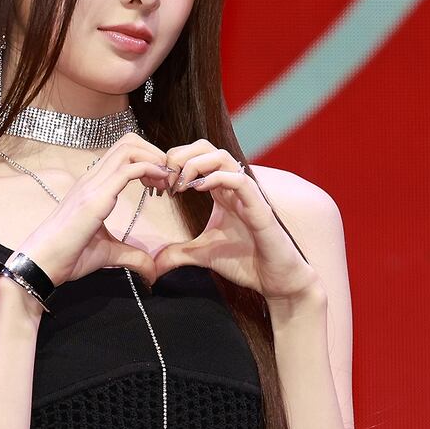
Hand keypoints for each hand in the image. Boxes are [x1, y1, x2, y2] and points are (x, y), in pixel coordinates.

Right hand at [19, 133, 169, 285]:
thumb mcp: (109, 253)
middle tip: (168, 178)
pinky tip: (159, 187)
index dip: (148, 160)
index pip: (123, 153)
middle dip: (155, 153)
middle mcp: (92, 178)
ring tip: (165, 182)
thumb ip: (131, 255)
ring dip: (154, 159)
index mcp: (93, 185)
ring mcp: (93, 185)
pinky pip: (128, 170)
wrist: (43, 263)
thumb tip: (152, 270)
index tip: (161, 183)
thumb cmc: (68, 256)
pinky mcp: (96, 197)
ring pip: (129, 149)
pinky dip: (150, 171)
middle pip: (129, 142)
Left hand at [152, 140, 320, 301]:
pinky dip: (217, 179)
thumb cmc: (245, 262)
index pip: (196, 156)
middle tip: (166, 180)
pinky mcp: (259, 208)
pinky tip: (200, 190)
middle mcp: (232, 187)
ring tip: (180, 185)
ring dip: (195, 164)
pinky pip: (240, 180)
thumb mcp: (202, 254)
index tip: (160, 184)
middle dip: (180, 155)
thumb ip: (177, 254)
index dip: (174, 163)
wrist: (275, 281)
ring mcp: (246, 194)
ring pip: (221, 156)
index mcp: (220, 191)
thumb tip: (154, 264)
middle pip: (206, 147)